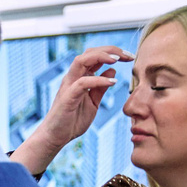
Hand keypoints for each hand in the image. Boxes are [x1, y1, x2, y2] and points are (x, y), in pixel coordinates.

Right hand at [10, 45, 132, 174]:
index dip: (113, 52)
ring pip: (82, 61)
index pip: (95, 56)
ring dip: (102, 57)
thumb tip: (112, 71)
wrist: (55, 137)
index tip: (130, 56)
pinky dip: (99, 80)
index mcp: (79, 77)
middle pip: (89, 53)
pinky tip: (112, 82)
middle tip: (129, 55)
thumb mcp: (93, 102)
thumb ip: (101, 87)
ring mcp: (69, 86)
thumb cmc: (72, 121)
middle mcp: (72, 78)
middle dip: (110, 50)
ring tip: (118, 59)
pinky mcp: (67, 97)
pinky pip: (83, 83)